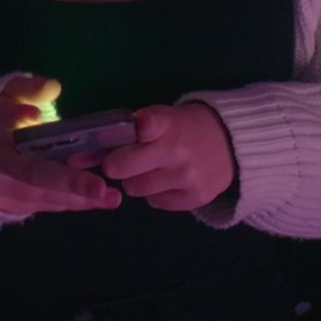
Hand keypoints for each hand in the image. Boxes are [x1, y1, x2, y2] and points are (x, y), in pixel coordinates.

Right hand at [0, 76, 121, 215]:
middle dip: (68, 183)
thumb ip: (28, 89)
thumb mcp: (7, 96)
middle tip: (99, 187)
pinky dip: (74, 203)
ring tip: (111, 197)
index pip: (3, 126)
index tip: (35, 114)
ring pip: (44, 196)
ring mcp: (3, 192)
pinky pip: (47, 205)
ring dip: (79, 199)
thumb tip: (52, 88)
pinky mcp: (13, 208)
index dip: (19, 120)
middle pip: (32, 175)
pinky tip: (100, 200)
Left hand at [91, 103, 234, 210]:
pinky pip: (155, 202)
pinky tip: (169, 180)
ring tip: (152, 169)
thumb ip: (134, 129)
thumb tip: (89, 151)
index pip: (152, 125)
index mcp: (168, 124)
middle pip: (122, 168)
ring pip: (135, 189)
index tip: (143, 127)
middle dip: (117, 165)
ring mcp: (187, 178)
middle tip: (124, 161)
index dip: (145, 126)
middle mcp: (177, 152)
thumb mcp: (165, 117)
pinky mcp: (195, 198)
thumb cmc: (185, 128)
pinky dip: (156, 193)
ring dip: (137, 180)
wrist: (231, 145)